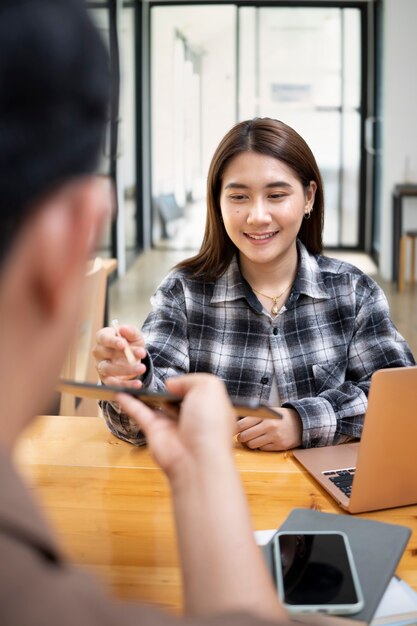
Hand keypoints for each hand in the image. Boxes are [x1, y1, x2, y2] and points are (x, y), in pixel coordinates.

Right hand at [93, 324, 146, 386]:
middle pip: (107, 353)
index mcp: (103, 337)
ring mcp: (100, 365)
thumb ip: (130, 331)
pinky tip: (137, 384)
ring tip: (141, 368)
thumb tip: (123, 328)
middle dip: (125, 355)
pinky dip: (125, 384)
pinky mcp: (105, 379)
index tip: (123, 345)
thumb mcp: (134, 336)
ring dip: (126, 370)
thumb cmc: (131, 343)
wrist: (133, 357)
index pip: (104, 338)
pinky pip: (112, 383)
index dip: (113, 341)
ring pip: (108, 369)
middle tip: (141, 354)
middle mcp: (98, 351)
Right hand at [116, 373, 235, 478]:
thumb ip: (190, 379)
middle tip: (152, 375)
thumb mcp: (209, 388)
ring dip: (146, 394)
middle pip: (176, 397)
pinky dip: (129, 403)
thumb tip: (170, 385)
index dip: (188, 383)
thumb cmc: (208, 422)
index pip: (198, 390)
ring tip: (132, 379)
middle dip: (166, 388)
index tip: (177, 376)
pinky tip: (119, 392)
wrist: (197, 459)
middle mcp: (191, 416)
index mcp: (209, 407)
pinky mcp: (155, 432)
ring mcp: (172, 424)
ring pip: (156, 405)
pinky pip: (140, 413)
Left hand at [236, 407, 301, 450]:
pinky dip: (260, 446)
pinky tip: (264, 441)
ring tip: (253, 438)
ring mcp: (274, 436)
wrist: (301, 423)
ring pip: (251, 444)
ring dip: (250, 443)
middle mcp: (269, 425)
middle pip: (244, 436)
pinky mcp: (279, 446)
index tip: (231, 430)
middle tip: (242, 436)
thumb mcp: (268, 411)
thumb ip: (253, 416)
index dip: (234, 429)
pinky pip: (261, 449)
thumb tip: (234, 424)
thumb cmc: (279, 417)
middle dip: (241, 437)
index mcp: (264, 415)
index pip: (242, 424)